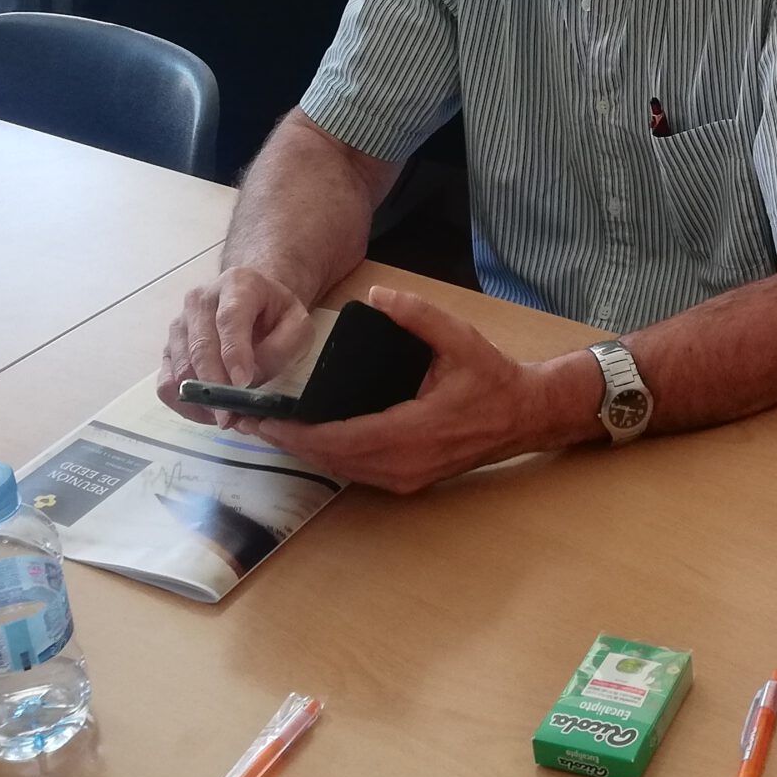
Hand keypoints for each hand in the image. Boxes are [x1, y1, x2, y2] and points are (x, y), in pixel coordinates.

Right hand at [155, 266, 315, 422]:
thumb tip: (250, 377)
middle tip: (231, 414)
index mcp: (237, 284)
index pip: (230, 319)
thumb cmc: (278, 314)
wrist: (257, 302)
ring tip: (224, 416)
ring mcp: (180, 323)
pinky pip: (166, 380)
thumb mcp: (297, 325)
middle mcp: (201, 299)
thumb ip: (280, 348)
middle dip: (215, 385)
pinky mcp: (170, 347)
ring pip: (180, 367)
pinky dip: (184, 403)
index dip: (234, 353)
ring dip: (200, 398)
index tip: (242, 383)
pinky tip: (207, 411)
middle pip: (200, 346)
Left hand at [251, 285, 577, 493]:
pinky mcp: (408, 481)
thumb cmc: (493, 377)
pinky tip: (309, 439)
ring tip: (271, 428)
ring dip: (305, 451)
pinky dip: (328, 457)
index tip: (265, 417)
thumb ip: (418, 315)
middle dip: (290, 441)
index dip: (299, 431)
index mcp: (415, 430)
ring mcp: (406, 478)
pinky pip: (357, 472)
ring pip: (342, 470)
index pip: (341, 438)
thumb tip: (377, 296)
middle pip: (332, 460)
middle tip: (252, 420)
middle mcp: (405, 464)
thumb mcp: (460, 338)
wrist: (525, 415)